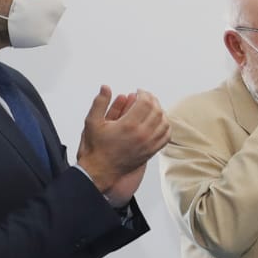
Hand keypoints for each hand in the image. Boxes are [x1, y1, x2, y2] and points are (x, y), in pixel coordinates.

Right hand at [77, 87, 168, 201]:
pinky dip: (165, 126)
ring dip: (160, 111)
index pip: (146, 103)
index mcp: (128, 125)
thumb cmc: (95, 146)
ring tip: (152, 106)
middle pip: (157, 111)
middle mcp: (142, 135)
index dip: (144, 93)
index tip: (139, 91)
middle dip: (153, 100)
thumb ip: (99, 102)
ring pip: (164, 123)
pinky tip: (159, 121)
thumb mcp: (92, 122)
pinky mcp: (151, 152)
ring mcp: (148, 144)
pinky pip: (166, 136)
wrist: (100, 170)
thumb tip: (106, 87)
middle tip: (146, 96)